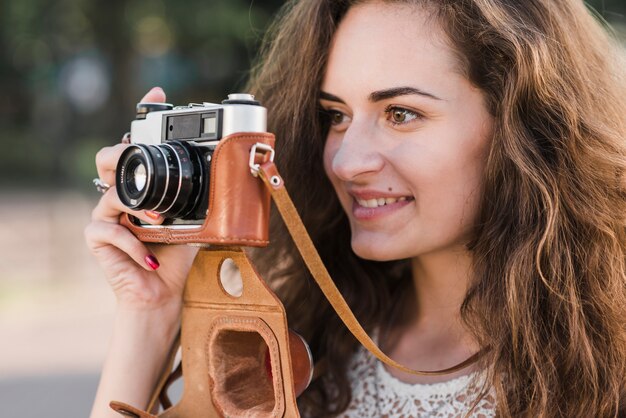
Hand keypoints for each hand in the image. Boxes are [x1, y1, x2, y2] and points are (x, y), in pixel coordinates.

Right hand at [85, 87, 197, 313]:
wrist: (162, 292)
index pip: (138, 145)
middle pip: (108, 158)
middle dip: (122, 154)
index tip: (160, 93)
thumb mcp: (196, 221)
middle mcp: (122, 194)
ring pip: (111, 193)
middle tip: (139, 160)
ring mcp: (105, 214)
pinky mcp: (96, 237)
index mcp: (144, 186)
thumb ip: (203, 200)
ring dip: (139, 209)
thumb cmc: (177, 255)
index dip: (144, 115)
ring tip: (159, 224)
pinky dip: (135, 245)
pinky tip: (151, 258)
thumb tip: (234, 179)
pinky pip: (110, 230)